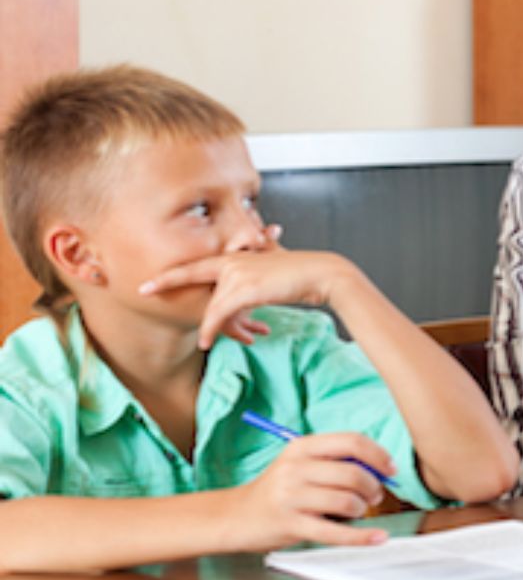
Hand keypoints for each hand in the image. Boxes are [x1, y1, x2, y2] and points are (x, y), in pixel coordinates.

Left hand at [140, 243, 360, 348]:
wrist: (322, 274)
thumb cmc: (303, 271)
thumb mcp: (277, 260)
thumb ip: (264, 252)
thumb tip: (268, 239)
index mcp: (237, 256)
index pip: (197, 265)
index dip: (171, 273)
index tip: (148, 281)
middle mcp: (233, 262)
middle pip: (199, 286)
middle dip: (170, 287)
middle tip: (143, 290)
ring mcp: (237, 275)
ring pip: (213, 306)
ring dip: (212, 327)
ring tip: (210, 340)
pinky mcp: (244, 290)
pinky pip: (220, 314)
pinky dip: (213, 329)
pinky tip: (209, 340)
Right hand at [224, 432, 394, 550]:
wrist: (235, 516)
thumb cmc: (277, 490)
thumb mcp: (300, 464)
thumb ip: (335, 461)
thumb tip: (380, 469)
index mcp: (302, 447)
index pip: (352, 442)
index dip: (378, 455)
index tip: (390, 469)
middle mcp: (296, 468)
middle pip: (353, 473)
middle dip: (374, 487)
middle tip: (375, 496)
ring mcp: (291, 497)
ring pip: (347, 501)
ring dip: (362, 509)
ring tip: (359, 511)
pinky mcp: (290, 524)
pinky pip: (334, 532)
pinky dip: (361, 537)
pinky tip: (378, 538)